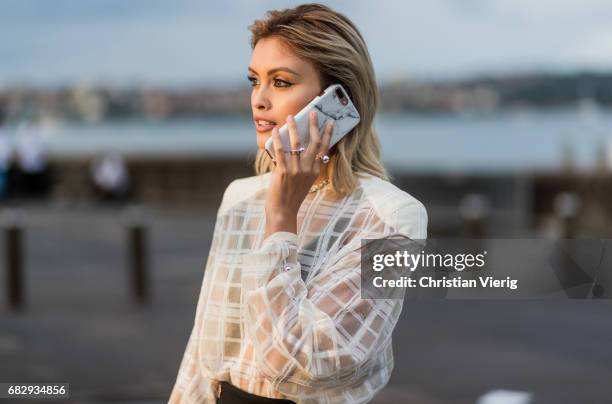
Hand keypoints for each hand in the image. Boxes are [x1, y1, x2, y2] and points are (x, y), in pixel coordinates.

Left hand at [263, 111, 332, 239]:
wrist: (283, 212)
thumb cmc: (291, 197)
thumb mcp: (304, 182)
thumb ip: (304, 167)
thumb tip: (296, 147)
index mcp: (315, 172)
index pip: (324, 149)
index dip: (328, 135)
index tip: (329, 123)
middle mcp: (308, 169)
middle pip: (314, 142)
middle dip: (314, 125)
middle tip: (313, 113)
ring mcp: (296, 170)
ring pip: (297, 143)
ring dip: (294, 127)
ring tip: (290, 117)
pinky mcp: (283, 172)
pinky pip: (281, 151)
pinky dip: (278, 139)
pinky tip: (276, 131)